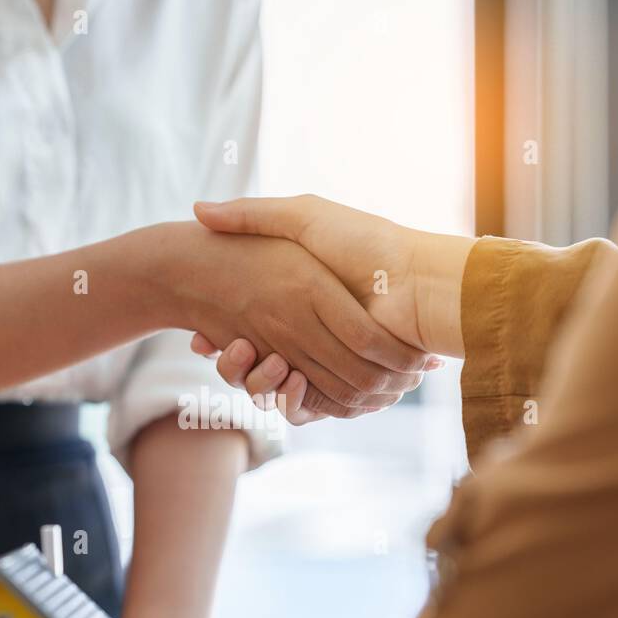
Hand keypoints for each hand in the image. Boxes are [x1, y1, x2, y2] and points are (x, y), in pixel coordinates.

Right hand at [188, 196, 471, 419]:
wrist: (418, 280)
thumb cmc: (364, 243)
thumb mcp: (301, 218)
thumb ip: (252, 214)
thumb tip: (199, 210)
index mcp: (305, 303)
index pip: (248, 332)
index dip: (221, 339)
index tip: (200, 335)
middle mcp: (313, 337)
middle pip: (256, 366)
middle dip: (231, 364)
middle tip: (205, 343)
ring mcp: (327, 364)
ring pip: (272, 390)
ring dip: (252, 381)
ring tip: (239, 351)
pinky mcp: (342, 388)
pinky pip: (303, 407)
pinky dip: (286, 400)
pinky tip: (275, 372)